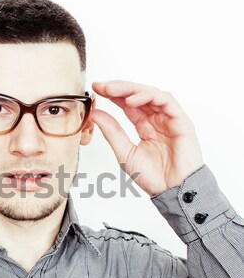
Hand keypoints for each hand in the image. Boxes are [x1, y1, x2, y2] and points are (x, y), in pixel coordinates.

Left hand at [91, 80, 203, 196]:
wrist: (171, 191)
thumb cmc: (152, 177)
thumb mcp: (124, 151)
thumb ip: (111, 131)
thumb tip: (95, 113)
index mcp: (144, 126)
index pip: (127, 104)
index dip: (112, 95)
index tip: (96, 89)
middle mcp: (156, 119)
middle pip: (137, 95)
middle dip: (118, 88)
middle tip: (101, 86)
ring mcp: (169, 119)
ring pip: (151, 94)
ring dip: (131, 89)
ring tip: (112, 90)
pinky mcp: (181, 121)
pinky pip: (166, 101)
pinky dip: (149, 97)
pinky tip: (132, 100)